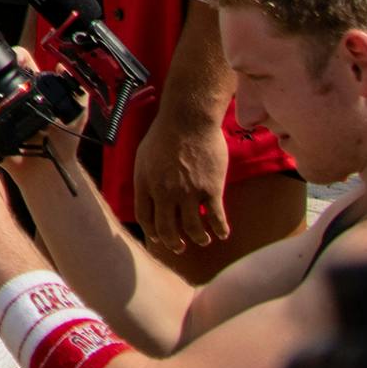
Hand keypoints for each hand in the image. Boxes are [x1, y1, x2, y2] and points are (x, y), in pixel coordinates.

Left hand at [137, 97, 231, 258]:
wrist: (188, 119)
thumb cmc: (165, 134)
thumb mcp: (144, 155)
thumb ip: (146, 178)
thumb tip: (149, 196)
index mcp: (145, 183)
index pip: (145, 218)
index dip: (153, 232)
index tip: (160, 238)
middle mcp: (164, 192)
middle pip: (166, 230)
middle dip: (173, 243)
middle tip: (180, 247)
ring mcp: (188, 192)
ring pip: (193, 229)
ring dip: (198, 239)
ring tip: (203, 240)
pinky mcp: (210, 190)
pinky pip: (216, 219)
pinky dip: (220, 230)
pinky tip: (222, 234)